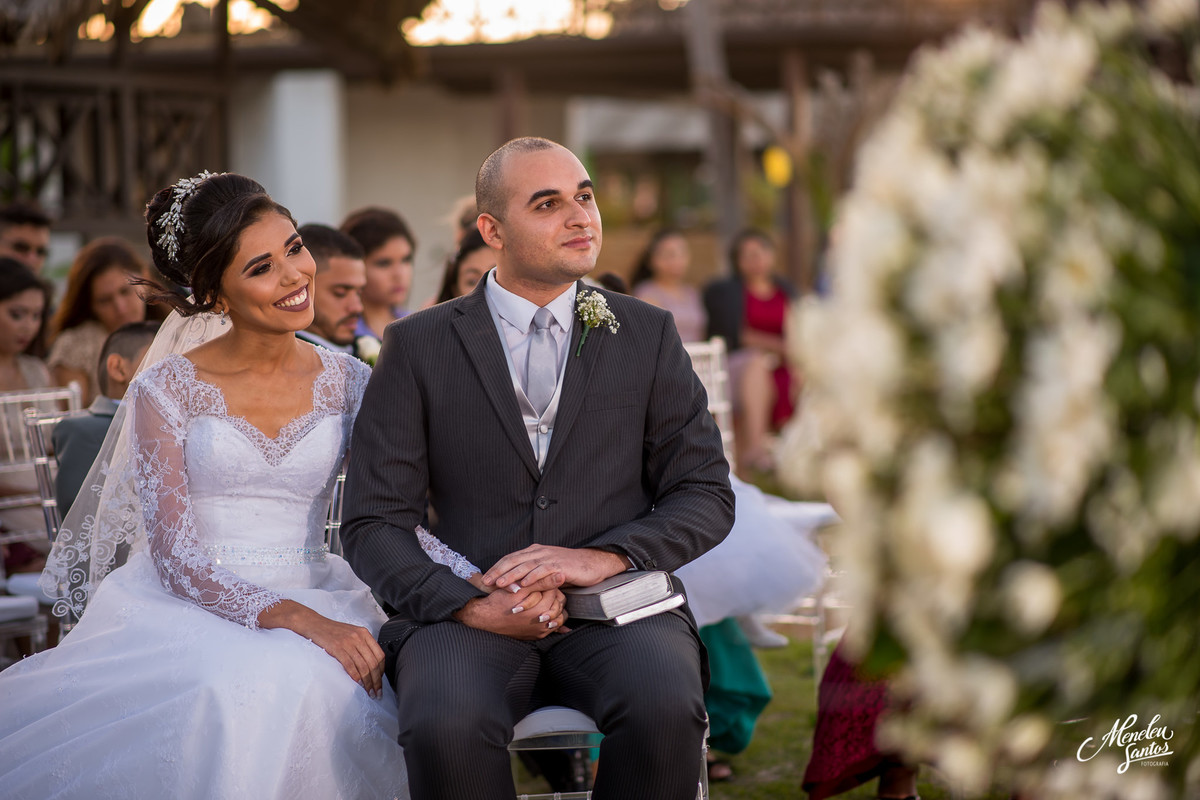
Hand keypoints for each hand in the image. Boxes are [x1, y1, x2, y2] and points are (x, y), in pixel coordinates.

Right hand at [259, 600, 385, 697]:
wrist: (314, 624)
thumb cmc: (332, 631)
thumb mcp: (352, 634)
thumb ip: (362, 645)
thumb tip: (371, 664)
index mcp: (364, 633)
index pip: (380, 655)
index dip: (382, 670)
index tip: (380, 681)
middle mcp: (359, 637)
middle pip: (373, 663)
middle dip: (377, 680)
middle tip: (377, 692)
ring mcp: (348, 642)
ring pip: (364, 666)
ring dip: (368, 682)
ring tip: (369, 692)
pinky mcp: (338, 648)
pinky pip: (350, 666)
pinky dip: (356, 677)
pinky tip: (358, 684)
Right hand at [453, 585, 567, 639]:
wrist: (484, 618)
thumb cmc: (499, 601)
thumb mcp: (519, 588)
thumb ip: (541, 581)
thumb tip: (561, 576)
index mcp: (539, 609)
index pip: (555, 590)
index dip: (547, 582)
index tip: (539, 580)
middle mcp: (542, 623)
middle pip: (558, 603)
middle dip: (552, 594)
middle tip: (541, 589)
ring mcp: (540, 631)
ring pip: (558, 616)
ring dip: (554, 606)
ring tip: (543, 599)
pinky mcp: (536, 636)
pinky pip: (553, 628)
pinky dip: (554, 620)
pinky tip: (550, 614)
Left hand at [483, 545, 629, 591]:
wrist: (593, 563)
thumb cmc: (570, 569)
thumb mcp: (548, 570)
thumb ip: (533, 574)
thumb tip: (517, 584)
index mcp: (535, 552)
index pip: (511, 558)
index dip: (497, 568)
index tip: (484, 578)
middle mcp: (539, 552)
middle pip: (513, 560)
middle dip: (498, 571)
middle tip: (486, 582)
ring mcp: (549, 558)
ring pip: (525, 565)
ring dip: (511, 575)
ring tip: (499, 584)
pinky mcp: (559, 565)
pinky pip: (542, 571)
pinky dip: (531, 577)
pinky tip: (523, 584)